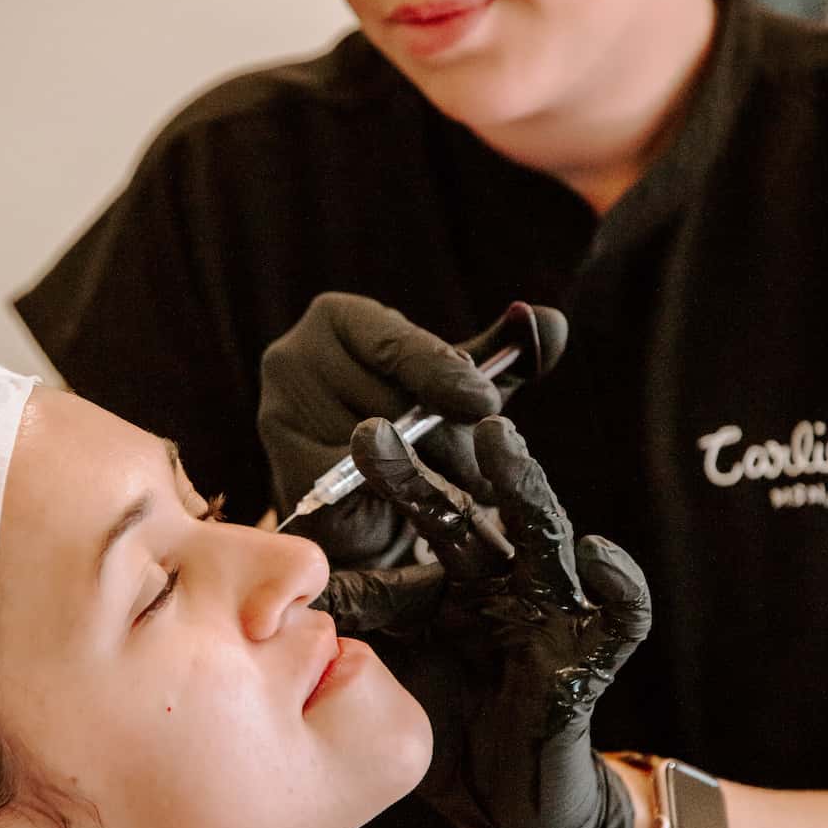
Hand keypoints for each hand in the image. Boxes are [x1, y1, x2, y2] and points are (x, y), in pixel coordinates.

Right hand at [257, 292, 565, 566]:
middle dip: (444, 436)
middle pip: (384, 395)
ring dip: (427, 472)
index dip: (444, 372)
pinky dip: (392, 496)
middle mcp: (294, 355)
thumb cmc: (416, 432)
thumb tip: (548, 321)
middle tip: (487, 471)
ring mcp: (278, 412)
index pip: (395, 342)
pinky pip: (351, 483)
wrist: (368, 509)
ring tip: (465, 492)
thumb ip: (504, 355)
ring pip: (372, 443)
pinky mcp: (282, 469)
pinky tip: (420, 508)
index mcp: (339, 319)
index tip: (486, 404)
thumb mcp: (461, 388)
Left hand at [342, 414, 651, 827]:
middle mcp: (504, 589)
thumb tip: (302, 584)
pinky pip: (619, 617)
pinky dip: (618, 584)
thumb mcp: (399, 670)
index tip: (360, 436)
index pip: (427, 522)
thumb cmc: (453, 733)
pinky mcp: (589, 661)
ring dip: (526, 490)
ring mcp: (549, 619)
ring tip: (500, 443)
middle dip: (444, 470)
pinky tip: (595, 554)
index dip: (397, 481)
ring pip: (546, 541)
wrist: (505, 810)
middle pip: (478, 518)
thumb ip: (370, 623)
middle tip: (407, 426)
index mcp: (458, 587)